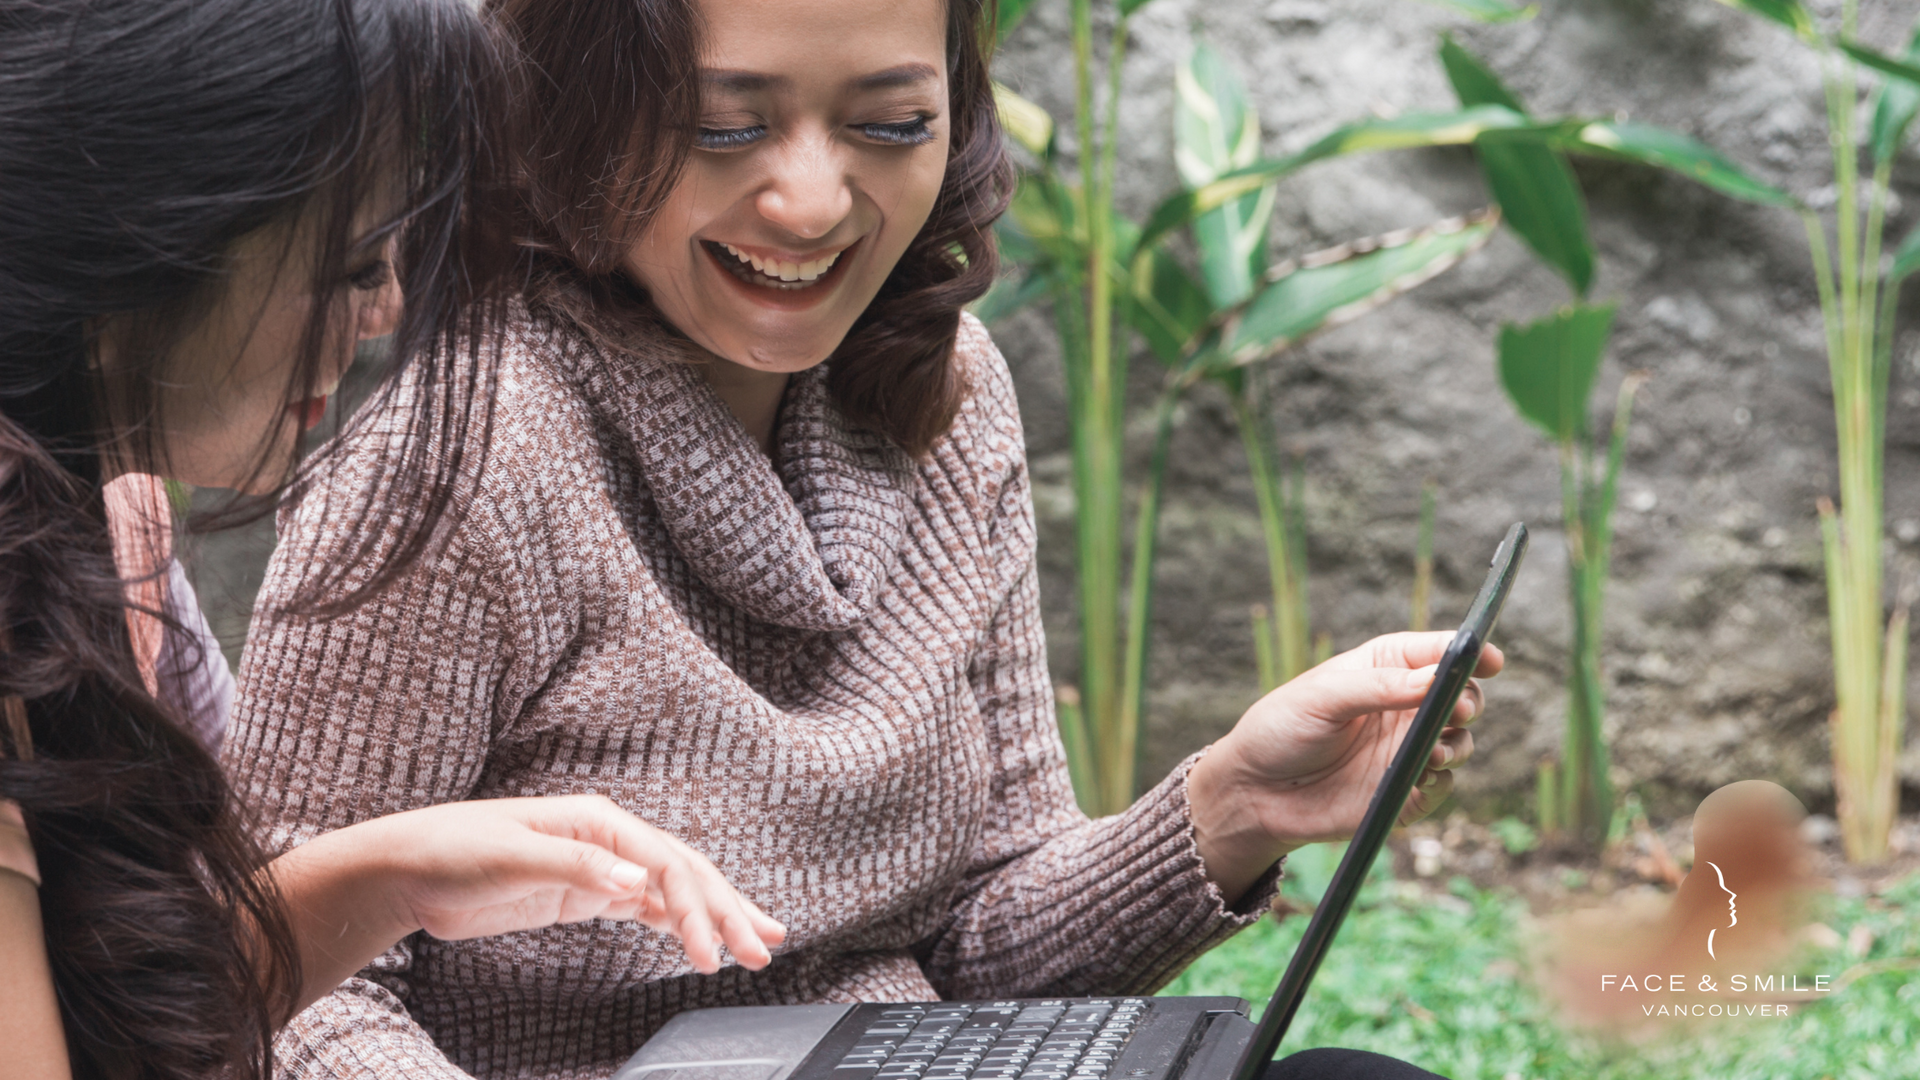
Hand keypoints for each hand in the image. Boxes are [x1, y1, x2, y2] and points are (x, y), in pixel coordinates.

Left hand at [273, 795, 785, 1014]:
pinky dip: (678, 924)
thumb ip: (576, 867)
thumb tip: (636, 882)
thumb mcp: (512, 856)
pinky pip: (646, 907)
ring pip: (674, 892)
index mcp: (599, 821)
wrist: (408, 869)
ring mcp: (599, 867)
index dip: (698, 908)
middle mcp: (609, 840)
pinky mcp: (583, 894)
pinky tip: (702, 942)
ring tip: (756, 944)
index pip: (669, 864)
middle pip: (685, 875)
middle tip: (764, 948)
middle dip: (727, 912)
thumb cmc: (452, 851)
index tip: (712, 952)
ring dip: (714, 918)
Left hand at [1186, 632, 1502, 901]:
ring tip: (1434, 752)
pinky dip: (1441, 782)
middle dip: (1469, 701)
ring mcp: (1407, 749)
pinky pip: (1442, 786)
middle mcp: (1404, 707)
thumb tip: (1436, 679)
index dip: (1469, 652)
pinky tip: (1420, 779)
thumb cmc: (1280, 729)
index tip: (1489, 659)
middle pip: (1463, 697)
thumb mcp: (1322, 697)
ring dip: (1458, 744)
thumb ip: (1379, 687)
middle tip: (1459, 710)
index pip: (1439, 652)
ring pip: (1461, 742)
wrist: (1253, 793)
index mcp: (1385, 668)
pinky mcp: (1405, 792)